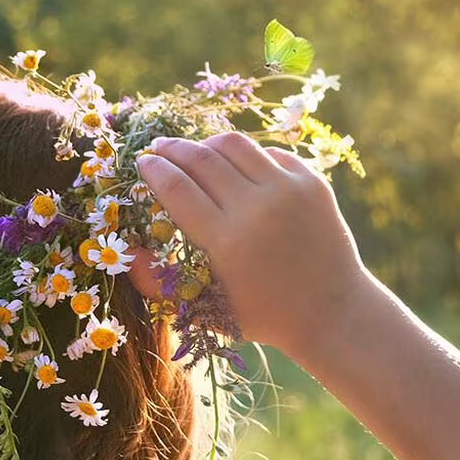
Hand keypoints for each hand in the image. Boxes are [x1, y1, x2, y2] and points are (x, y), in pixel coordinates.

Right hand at [131, 132, 369, 357]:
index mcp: (225, 241)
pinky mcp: (311, 182)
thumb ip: (159, 284)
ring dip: (206, 143)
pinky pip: (268, 154)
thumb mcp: (204, 310)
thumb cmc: (259, 316)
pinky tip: (233, 166)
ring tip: (193, 150)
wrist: (331, 312)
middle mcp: (255, 208)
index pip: (177, 188)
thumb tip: (128, 253)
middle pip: (201, 159)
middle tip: (157, 146)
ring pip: (234, 145)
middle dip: (172, 148)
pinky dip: (245, 156)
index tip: (142, 162)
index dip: (155, 170)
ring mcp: (287, 190)